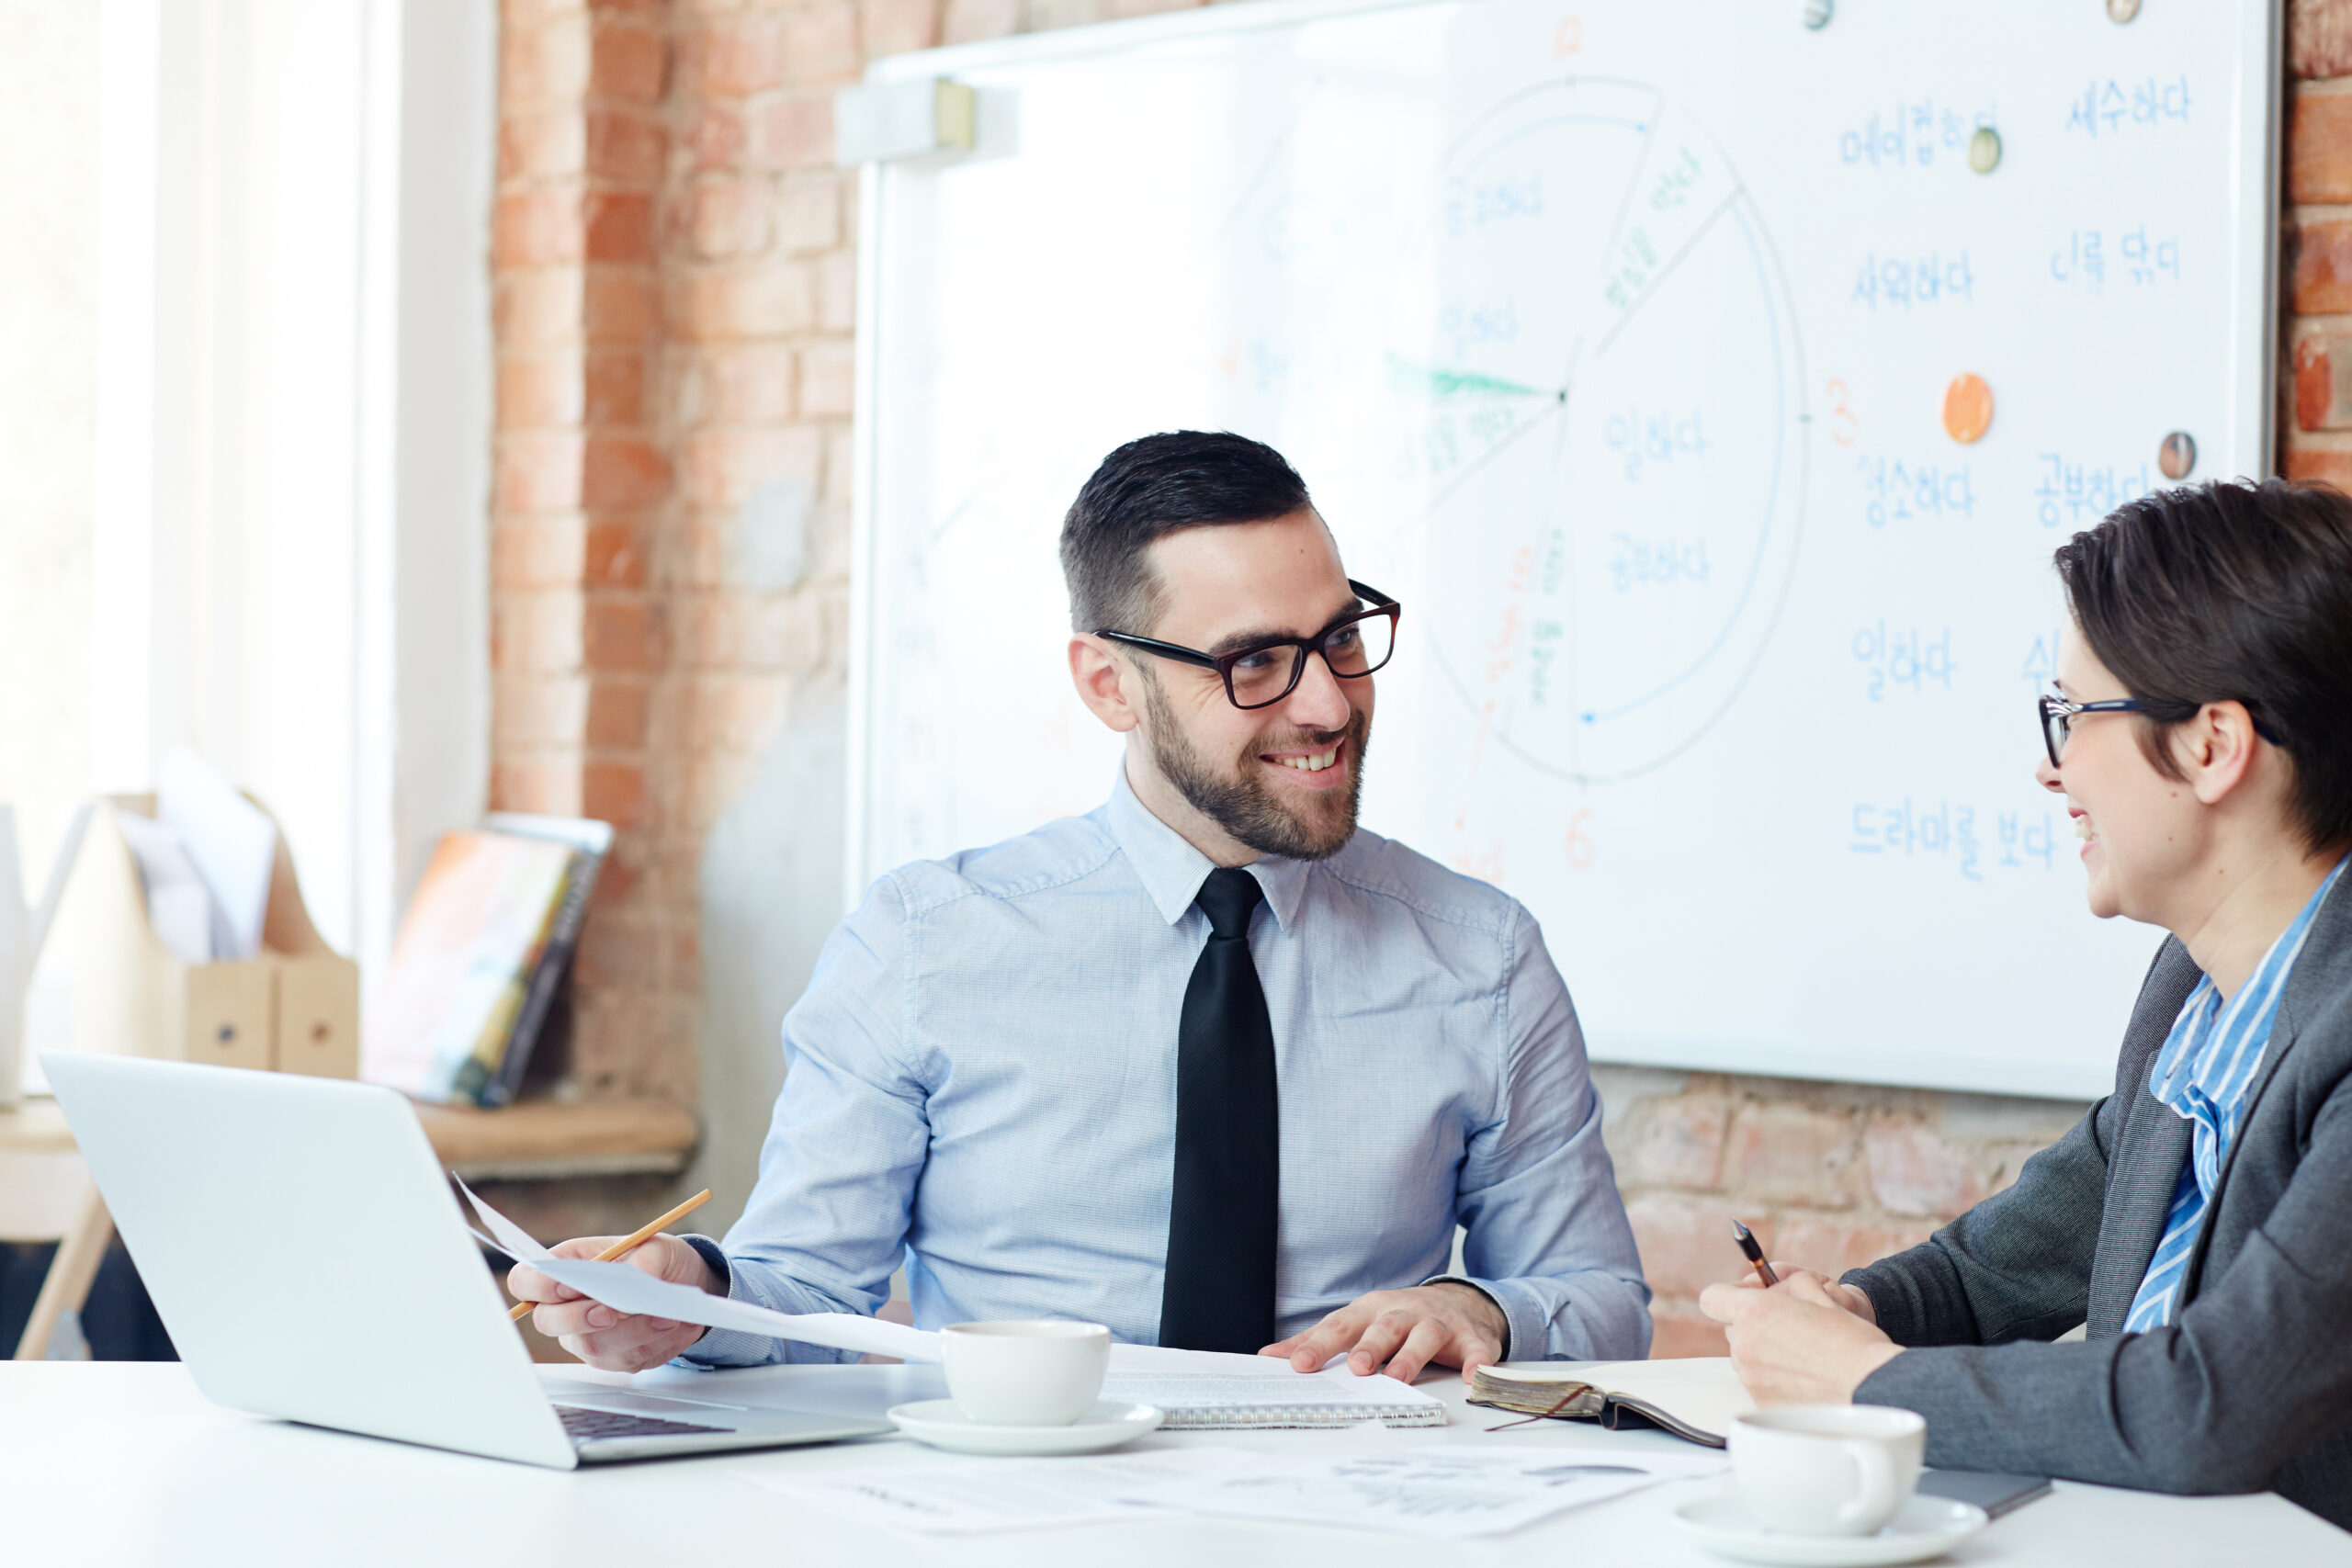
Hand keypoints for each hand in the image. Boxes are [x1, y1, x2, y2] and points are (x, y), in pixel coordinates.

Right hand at [507, 1234, 715, 1371]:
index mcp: (567, 1267)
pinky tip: (672, 1326)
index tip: (568, 1285)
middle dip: (578, 1318)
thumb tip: (637, 1279)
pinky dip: (651, 1344)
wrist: (683, 1286)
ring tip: (665, 1317)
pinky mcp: (611, 1357)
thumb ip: (644, 1260)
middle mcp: (566, 1305)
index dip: (539, 1286)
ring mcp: (585, 1335)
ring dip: (630, 1332)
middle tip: (611, 1311)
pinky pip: (622, 1360)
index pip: (525, 1280)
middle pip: (547, 1321)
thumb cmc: (657, 1260)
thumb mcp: (657, 1247)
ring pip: (590, 1346)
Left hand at [1259, 1282, 1506, 1383]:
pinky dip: (1476, 1360)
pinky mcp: (1471, 1337)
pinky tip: (1472, 1376)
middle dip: (1370, 1346)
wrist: (1458, 1303)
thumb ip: (1315, 1341)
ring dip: (1412, 1356)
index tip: (1298, 1365)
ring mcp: (1438, 1323)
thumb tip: (1267, 1357)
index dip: (1319, 1345)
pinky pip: (1475, 1349)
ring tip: (1399, 1378)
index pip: (1340, 1327)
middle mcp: (1403, 1312)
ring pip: (1424, 1335)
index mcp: (1370, 1311)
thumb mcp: (1355, 1323)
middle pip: (1384, 1327)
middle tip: (1357, 1368)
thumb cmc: (1395, 1319)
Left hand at [1700, 1271, 1900, 1404]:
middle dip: (1753, 1325)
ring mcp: (1751, 1377)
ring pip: (1747, 1357)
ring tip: (1803, 1355)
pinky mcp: (1761, 1402)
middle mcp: (1745, 1344)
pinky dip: (1775, 1379)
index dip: (1728, 1296)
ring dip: (1765, 1352)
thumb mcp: (1819, 1293)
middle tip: (1787, 1327)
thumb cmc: (1850, 1340)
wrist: (1871, 1386)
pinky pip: (1759, 1383)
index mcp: (1755, 1312)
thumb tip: (1775, 1285)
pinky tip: (1805, 1377)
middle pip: (1733, 1329)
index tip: (1747, 1297)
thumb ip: (1788, 1284)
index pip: (1712, 1298)